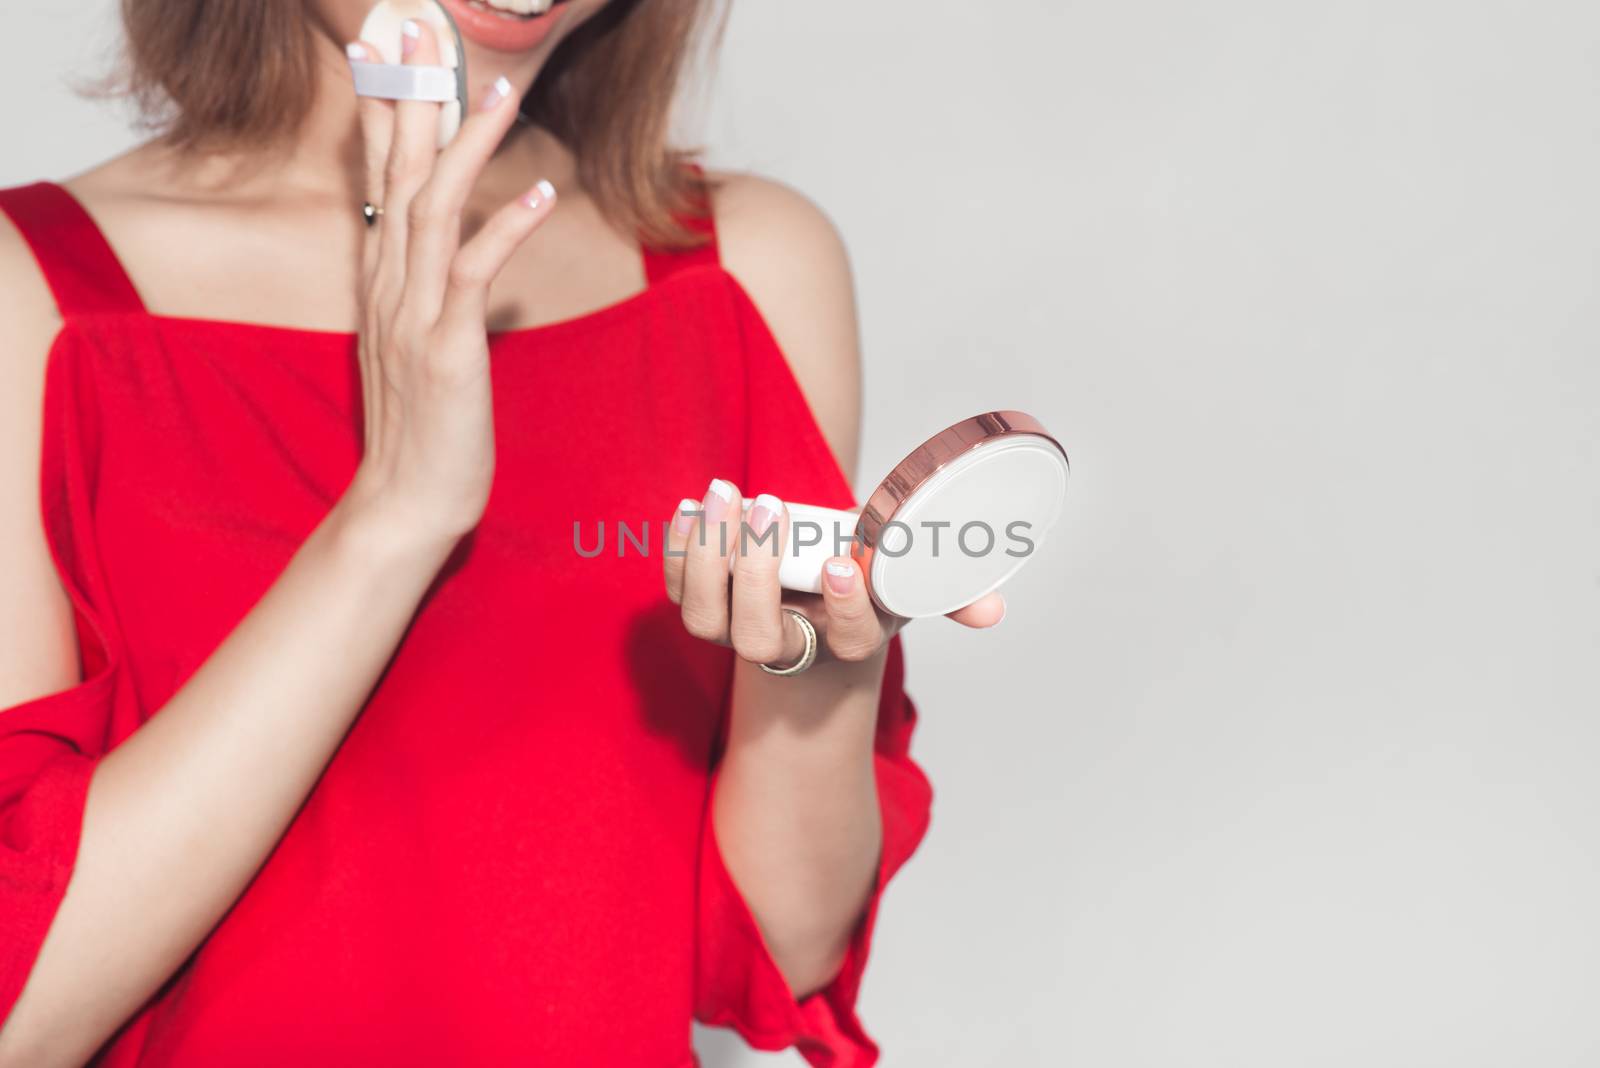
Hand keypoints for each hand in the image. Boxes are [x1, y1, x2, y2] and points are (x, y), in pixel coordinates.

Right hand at [340, 22, 555, 555]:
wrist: (405, 503)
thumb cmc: (426, 427)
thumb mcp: (428, 348)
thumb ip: (445, 298)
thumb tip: (483, 266)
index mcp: (383, 284)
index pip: (379, 180)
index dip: (386, 112)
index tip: (393, 53)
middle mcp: (389, 288)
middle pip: (396, 175)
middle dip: (411, 98)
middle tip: (418, 29)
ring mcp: (413, 317)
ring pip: (432, 210)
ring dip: (467, 147)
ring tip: (500, 91)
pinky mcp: (444, 351)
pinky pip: (473, 274)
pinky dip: (504, 228)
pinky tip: (536, 191)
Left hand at [663, 478, 1005, 670]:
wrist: (813, 596)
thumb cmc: (866, 581)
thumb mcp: (911, 584)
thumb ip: (952, 593)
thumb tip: (993, 610)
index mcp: (845, 642)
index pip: (848, 641)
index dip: (845, 608)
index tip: (844, 563)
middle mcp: (786, 646)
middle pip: (758, 637)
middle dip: (757, 574)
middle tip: (768, 509)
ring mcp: (736, 628)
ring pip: (706, 617)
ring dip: (709, 558)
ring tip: (725, 495)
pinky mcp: (702, 603)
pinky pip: (677, 587)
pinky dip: (679, 548)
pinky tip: (692, 506)